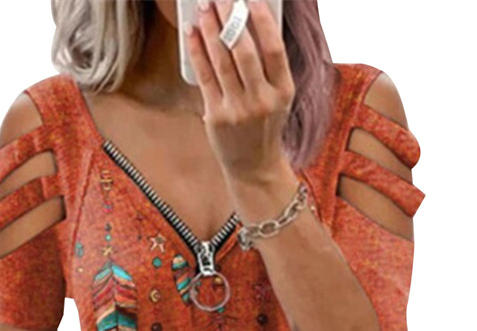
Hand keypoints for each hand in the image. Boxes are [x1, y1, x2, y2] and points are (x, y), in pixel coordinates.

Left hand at [184, 0, 294, 183]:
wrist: (254, 167)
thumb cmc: (264, 127)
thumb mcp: (278, 99)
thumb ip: (268, 68)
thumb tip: (248, 26)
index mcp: (284, 92)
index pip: (274, 49)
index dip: (262, 21)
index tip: (249, 0)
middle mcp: (262, 100)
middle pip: (244, 51)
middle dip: (229, 19)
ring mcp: (238, 110)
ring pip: (222, 61)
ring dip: (210, 30)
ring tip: (203, 9)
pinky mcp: (217, 117)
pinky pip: (205, 77)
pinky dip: (197, 52)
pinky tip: (193, 34)